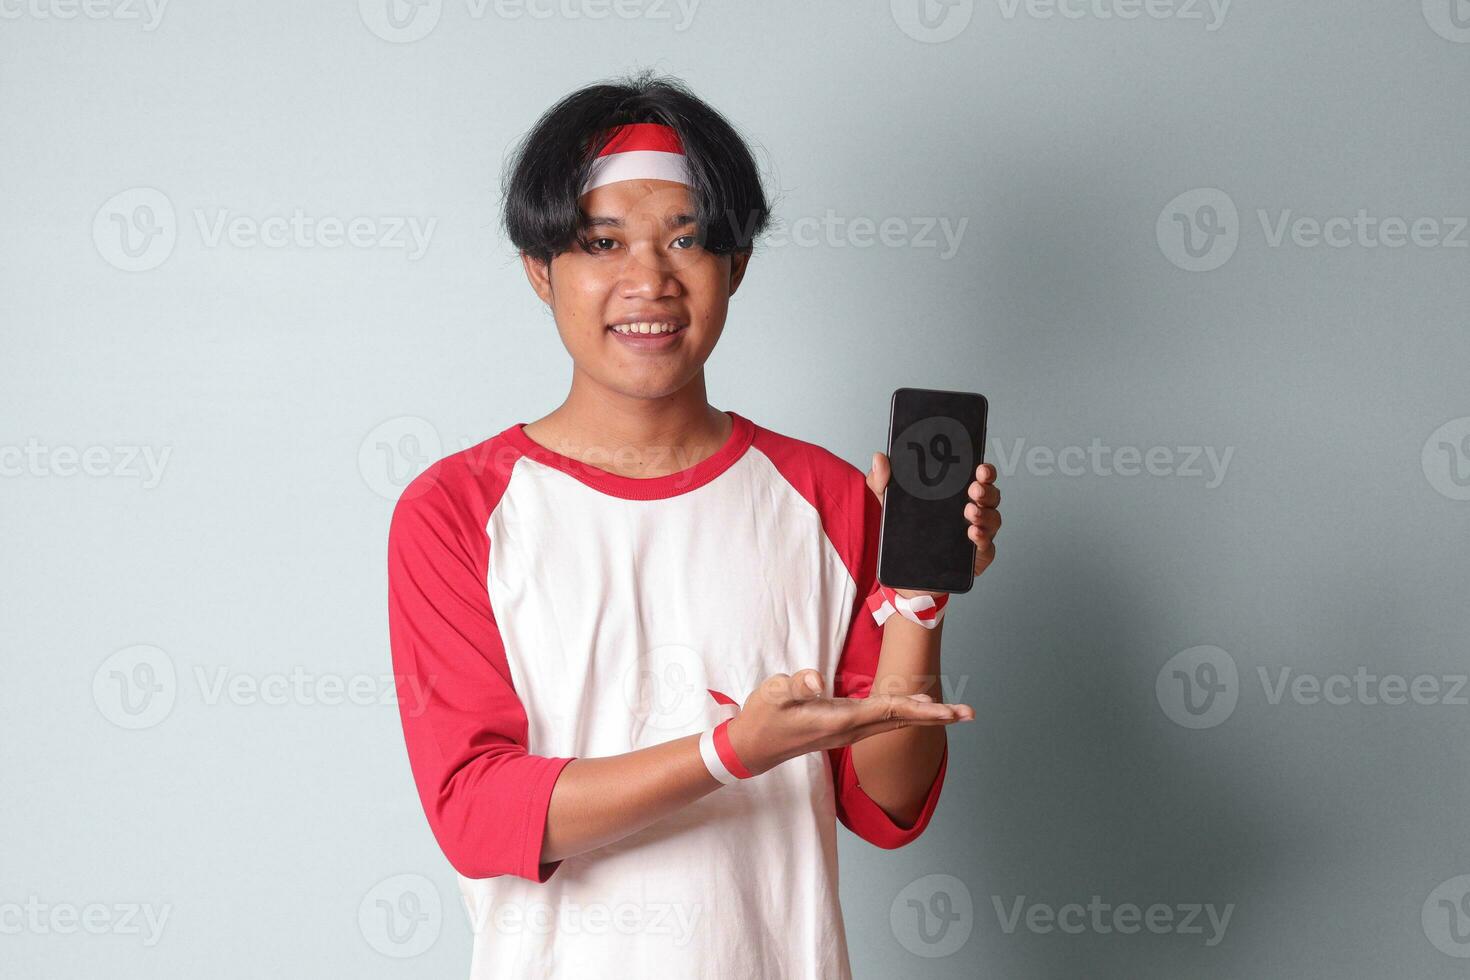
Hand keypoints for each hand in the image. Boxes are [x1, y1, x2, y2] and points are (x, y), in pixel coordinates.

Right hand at [725, 668, 973, 776]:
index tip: (949, 710)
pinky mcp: (842, 728)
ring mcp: (848, 732)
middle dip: (936, 717)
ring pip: (894, 722)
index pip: (889, 711)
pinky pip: (883, 721)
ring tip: (951, 711)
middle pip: (901, 721)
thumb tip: (817, 681)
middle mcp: (850, 730)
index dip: (921, 708)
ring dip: (924, 716)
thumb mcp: (773, 695)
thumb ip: (797, 685)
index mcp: (840, 720)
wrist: (751, 748)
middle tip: (969, 713)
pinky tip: (914, 710)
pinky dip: (904, 714)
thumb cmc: (762, 718)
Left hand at [865, 452, 1000, 596]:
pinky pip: (986, 546)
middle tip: (974, 488)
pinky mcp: (976, 555)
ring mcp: (977, 533)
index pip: (978, 477)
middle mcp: (972, 510)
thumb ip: (883, 481)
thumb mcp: (891, 503)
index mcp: (957, 494)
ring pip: (992, 519)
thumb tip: (879, 458)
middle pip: (990, 496)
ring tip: (970, 511)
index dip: (984, 471)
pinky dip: (982, 538)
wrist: (906, 571)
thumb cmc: (907, 531)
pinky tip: (972, 533)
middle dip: (986, 490)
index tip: (980, 468)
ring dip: (985, 513)